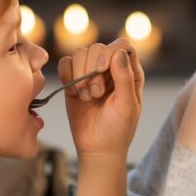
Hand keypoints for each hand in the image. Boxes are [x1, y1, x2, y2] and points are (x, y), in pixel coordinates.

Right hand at [58, 38, 144, 159]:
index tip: (101, 69)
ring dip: (79, 75)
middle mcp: (111, 69)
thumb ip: (125, 79)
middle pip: (98, 47)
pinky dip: (66, 76)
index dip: (110, 52)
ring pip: (79, 53)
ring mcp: (91, 73)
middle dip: (92, 70)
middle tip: (96, 94)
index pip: (122, 46)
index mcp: (130, 73)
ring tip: (86, 97)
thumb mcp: (127, 106)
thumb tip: (119, 53)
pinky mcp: (73, 80)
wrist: (97, 149)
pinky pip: (65, 64)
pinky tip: (74, 94)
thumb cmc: (118, 130)